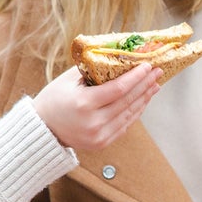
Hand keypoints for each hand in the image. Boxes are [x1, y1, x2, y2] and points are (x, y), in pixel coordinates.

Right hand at [32, 63, 161, 151]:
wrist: (42, 129)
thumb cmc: (53, 100)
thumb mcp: (68, 80)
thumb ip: (91, 69)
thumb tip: (116, 57)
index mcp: (84, 104)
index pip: (118, 89)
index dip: (136, 77)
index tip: (148, 66)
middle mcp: (93, 122)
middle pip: (127, 101)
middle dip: (145, 85)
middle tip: (158, 73)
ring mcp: (99, 136)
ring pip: (129, 115)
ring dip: (144, 99)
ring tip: (154, 86)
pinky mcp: (102, 143)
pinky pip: (124, 126)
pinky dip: (135, 112)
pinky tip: (142, 101)